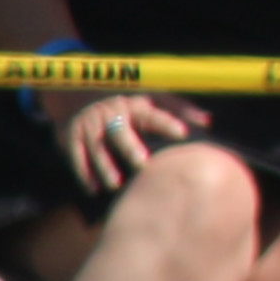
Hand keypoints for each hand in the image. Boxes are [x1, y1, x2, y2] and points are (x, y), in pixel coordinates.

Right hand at [52, 89, 208, 193]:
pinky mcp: (71, 135)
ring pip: (96, 147)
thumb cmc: (130, 101)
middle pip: (121, 131)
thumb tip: (208, 121)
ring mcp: (90, 124)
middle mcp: (111, 112)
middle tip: (142, 165)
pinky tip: (93, 189)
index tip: (183, 133)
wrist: (81, 91)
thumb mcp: (154, 97)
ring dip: (105, 166)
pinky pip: (76, 156)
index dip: (168, 122)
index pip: (153, 114)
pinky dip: (83, 173)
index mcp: (136, 104)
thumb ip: (179, 108)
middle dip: (130, 147)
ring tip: (116, 185)